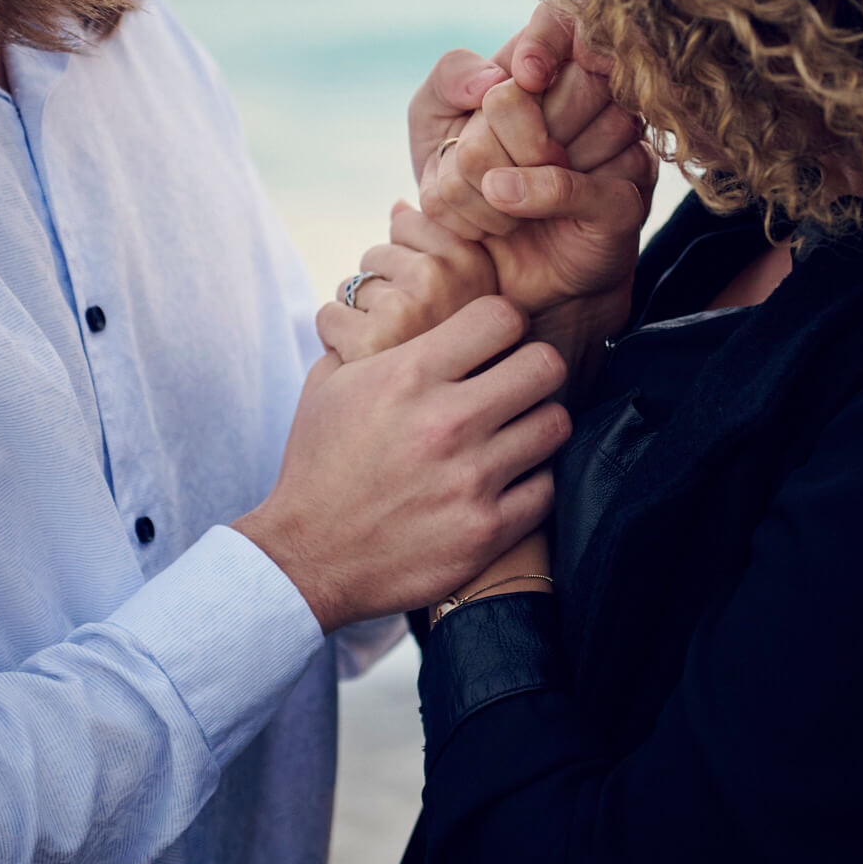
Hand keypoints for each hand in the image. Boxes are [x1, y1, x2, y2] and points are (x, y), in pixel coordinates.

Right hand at [234, 297, 569, 633]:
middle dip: (535, 368)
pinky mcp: (487, 531)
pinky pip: (547, 486)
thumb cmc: (318, 465)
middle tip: (518, 383)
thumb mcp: (329, 384)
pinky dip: (531, 481)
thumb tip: (399, 306)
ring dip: (537, 424)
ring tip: (513, 432)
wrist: (307, 558)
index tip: (496, 341)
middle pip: (546, 365)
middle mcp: (447, 421)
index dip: (505, 323)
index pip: (503, 316)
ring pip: (555, 424)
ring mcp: (472, 479)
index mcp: (409, 375)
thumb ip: (372, 338)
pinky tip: (506, 480)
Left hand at [317, 202, 497, 362]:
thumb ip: (437, 249)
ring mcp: (412, 308)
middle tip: (407, 337)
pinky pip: (328, 316)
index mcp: (479, 266)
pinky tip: (365, 369)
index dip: (408, 258)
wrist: (425, 460)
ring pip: (351, 285)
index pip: (408, 219)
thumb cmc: (450, 374)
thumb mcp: (464, 304)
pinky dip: (336, 343)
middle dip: (381, 288)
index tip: (429, 300)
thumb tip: (398, 204)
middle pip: (378, 251)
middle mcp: (450, 282)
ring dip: (359, 318)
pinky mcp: (372, 339)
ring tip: (389, 356)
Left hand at [428, 59, 654, 311]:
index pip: (564, 22)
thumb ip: (448, 79)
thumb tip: (493, 80)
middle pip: (555, 86)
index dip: (543, 44)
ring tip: (492, 194)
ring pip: (553, 141)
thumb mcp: (434, 122)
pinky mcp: (625, 200)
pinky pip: (574, 186)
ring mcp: (620, 148)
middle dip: (488, 135)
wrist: (499, 265)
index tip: (521, 75)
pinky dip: (528, 193)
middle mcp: (600, 99)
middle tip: (477, 162)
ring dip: (494, 178)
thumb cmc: (467, 180)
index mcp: (555, 65)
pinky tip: (501, 197)